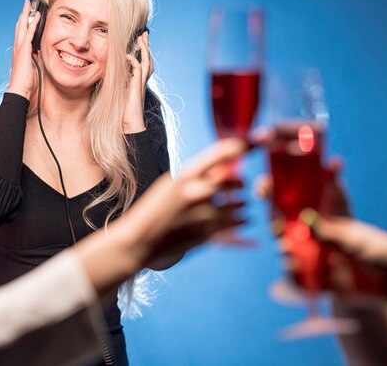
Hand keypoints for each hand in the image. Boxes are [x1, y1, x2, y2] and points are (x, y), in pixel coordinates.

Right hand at [6, 0, 42, 100]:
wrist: (20, 90)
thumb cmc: (26, 82)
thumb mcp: (33, 67)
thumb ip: (36, 58)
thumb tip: (40, 54)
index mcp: (20, 52)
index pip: (22, 33)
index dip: (24, 23)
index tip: (27, 15)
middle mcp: (18, 48)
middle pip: (20, 26)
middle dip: (23, 14)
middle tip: (27, 4)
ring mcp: (20, 48)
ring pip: (22, 27)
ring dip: (26, 15)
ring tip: (29, 4)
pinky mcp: (24, 50)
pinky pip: (29, 34)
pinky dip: (33, 24)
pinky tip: (36, 16)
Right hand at [77, 139, 246, 297]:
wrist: (138, 240)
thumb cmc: (154, 209)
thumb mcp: (170, 185)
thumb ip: (196, 177)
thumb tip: (223, 171)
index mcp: (185, 175)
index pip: (218, 154)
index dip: (237, 147)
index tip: (248, 145)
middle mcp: (196, 192)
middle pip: (232, 183)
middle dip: (239, 184)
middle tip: (243, 185)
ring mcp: (202, 214)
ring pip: (236, 206)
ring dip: (242, 205)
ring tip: (244, 204)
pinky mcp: (206, 235)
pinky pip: (233, 225)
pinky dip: (241, 221)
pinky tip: (245, 219)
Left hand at [123, 31, 152, 133]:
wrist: (128, 126)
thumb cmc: (122, 113)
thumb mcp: (117, 94)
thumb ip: (115, 85)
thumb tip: (105, 76)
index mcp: (137, 83)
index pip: (143, 63)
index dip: (142, 52)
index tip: (139, 41)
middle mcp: (141, 82)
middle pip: (148, 60)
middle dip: (146, 46)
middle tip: (144, 34)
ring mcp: (141, 84)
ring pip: (146, 62)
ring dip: (143, 50)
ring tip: (141, 38)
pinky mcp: (137, 88)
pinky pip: (138, 70)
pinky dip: (133, 61)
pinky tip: (127, 55)